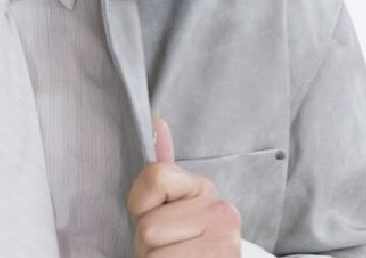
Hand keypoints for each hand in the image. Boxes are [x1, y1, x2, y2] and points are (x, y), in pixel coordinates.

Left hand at [126, 115, 241, 256]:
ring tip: (174, 255)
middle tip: (168, 245)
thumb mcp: (174, 202)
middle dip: (148, 241)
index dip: (142, 203)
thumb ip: (164, 168)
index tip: (157, 213)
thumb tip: (156, 121)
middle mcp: (221, 212)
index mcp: (204, 189)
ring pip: (152, 248)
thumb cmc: (186, 239)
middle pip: (148, 225)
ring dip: (154, 257)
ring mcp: (222, 242)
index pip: (155, 176)